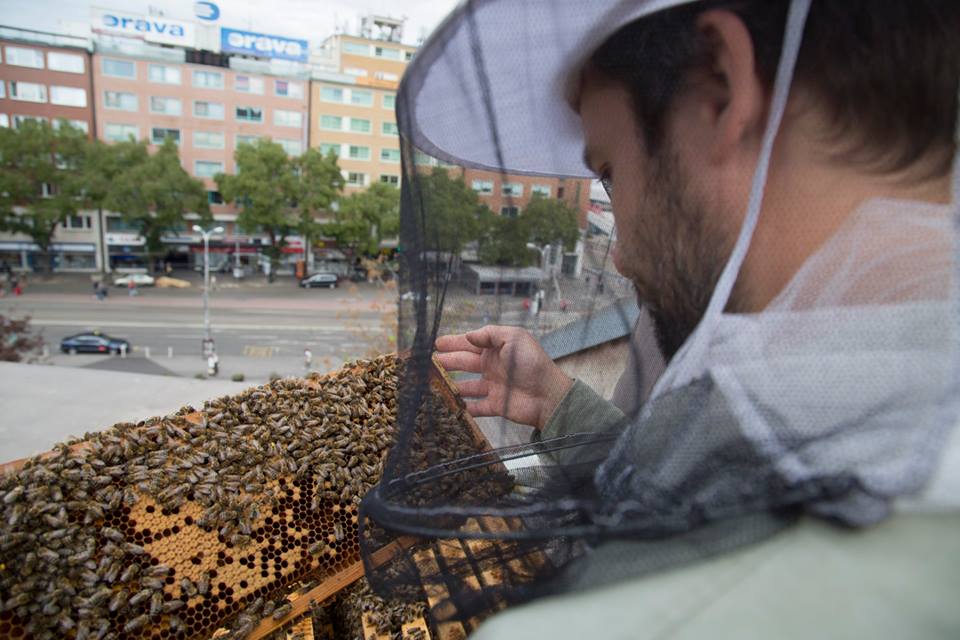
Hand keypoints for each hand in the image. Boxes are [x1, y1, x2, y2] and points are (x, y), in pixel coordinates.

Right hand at [435, 325, 572, 429]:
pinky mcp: (495, 405)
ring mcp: (493, 386)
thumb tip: (468, 336)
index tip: (435, 344)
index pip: (470, 344)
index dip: (453, 343)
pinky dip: (463, 408)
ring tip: (432, 385)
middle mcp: (493, 366)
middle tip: (427, 363)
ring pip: (466, 386)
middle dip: (446, 362)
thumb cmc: (532, 363)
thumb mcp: (514, 338)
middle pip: (464, 363)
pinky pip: (476, 407)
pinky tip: (449, 406)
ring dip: (450, 385)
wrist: (548, 394)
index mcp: (496, 349)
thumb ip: (490, 335)